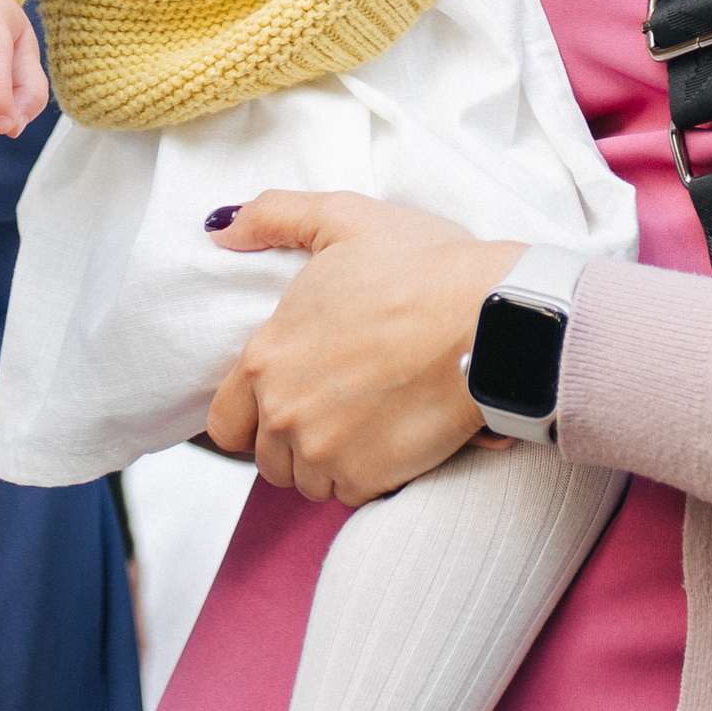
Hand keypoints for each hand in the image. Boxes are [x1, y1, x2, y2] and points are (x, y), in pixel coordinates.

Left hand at [202, 193, 520, 506]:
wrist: (489, 317)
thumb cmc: (424, 265)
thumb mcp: (342, 217)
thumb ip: (272, 216)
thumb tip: (222, 229)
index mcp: (265, 355)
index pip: (224, 422)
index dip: (252, 415)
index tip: (289, 401)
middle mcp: (282, 410)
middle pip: (266, 457)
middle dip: (294, 440)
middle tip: (338, 408)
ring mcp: (322, 449)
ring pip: (307, 481)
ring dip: (329, 462)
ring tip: (367, 423)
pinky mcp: (366, 477)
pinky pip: (351, 494)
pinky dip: (369, 475)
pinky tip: (393, 438)